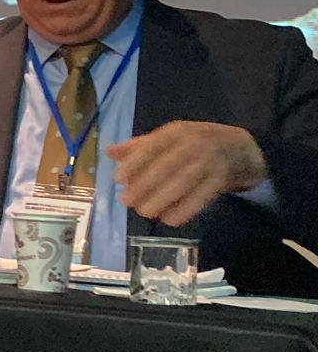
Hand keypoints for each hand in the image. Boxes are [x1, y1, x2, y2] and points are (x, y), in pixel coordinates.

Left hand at [107, 120, 265, 226]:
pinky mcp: (222, 179)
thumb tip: (109, 152)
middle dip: (144, 185)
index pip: (152, 146)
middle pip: (167, 166)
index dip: (134, 163)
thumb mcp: (170, 137)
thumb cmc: (196, 142)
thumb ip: (140, 145)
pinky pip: (202, 196)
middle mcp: (194, 144)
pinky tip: (169, 220)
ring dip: (162, 199)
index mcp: (177, 131)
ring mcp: (211, 161)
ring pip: (183, 182)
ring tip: (144, 212)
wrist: (242, 148)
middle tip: (126, 201)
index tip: (117, 180)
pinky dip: (185, 209)